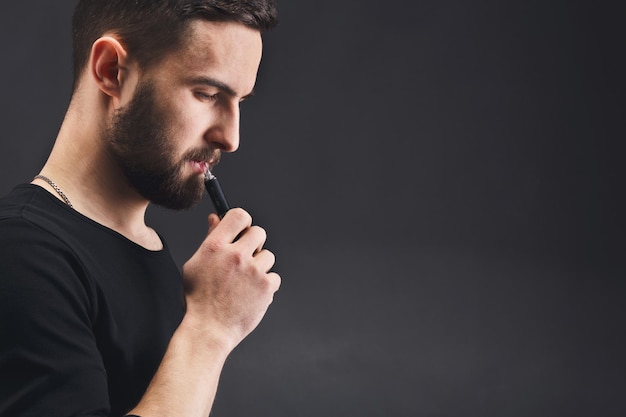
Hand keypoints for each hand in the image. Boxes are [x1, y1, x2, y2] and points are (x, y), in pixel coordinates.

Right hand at [181, 208, 280, 349]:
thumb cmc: (199, 299)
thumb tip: (216, 218)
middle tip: (245, 258)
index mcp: (215, 247)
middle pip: (258, 232)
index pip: (238, 216)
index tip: (241, 230)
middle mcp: (235, 255)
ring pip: (268, 255)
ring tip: (245, 282)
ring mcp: (253, 271)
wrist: (209, 330)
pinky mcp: (266, 286)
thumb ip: (210, 239)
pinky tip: (252, 293)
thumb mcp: (196, 264)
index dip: (242, 222)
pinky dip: (266, 285)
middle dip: (254, 243)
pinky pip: (274, 276)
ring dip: (260, 266)